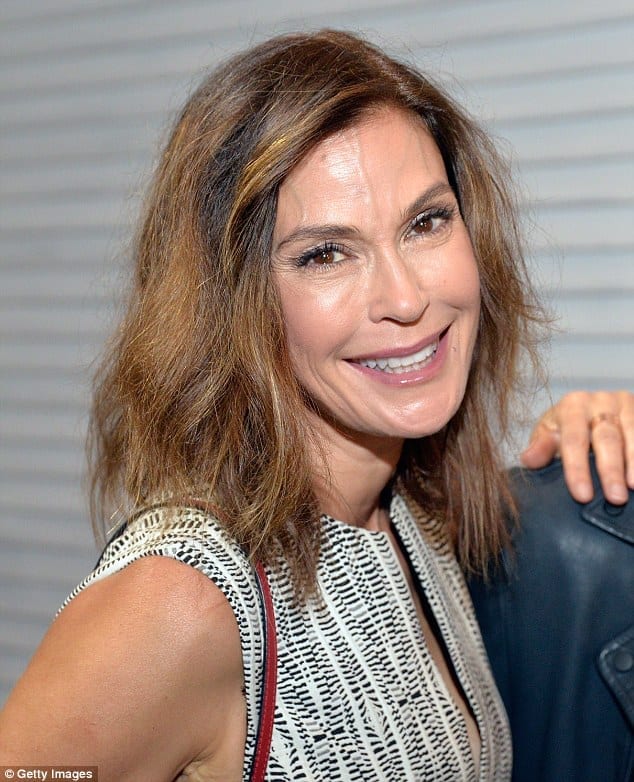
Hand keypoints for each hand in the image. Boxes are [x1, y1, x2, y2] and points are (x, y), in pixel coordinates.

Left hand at [521, 390, 633, 504]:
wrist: (592, 408)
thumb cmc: (567, 426)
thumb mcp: (549, 432)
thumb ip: (541, 446)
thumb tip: (528, 460)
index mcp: (573, 405)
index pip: (574, 440)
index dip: (577, 468)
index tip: (582, 495)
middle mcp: (601, 401)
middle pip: (607, 438)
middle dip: (611, 470)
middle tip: (615, 498)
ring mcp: (625, 405)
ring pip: (632, 436)